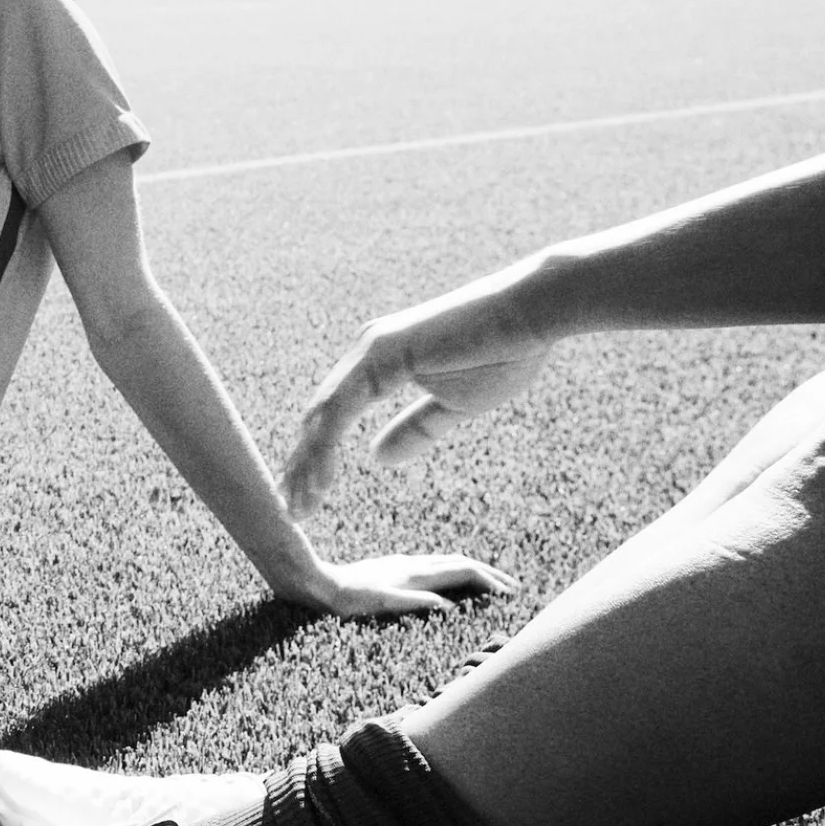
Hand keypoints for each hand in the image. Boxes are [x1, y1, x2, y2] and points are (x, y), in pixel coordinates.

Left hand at [282, 274, 558, 518]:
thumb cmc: (502, 353)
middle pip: (317, 419)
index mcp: (377, 366)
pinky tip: (322, 478)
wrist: (532, 313)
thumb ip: (414, 430)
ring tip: (301, 505)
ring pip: (322, 416)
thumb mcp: (451, 406)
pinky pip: (342, 407)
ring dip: (307, 463)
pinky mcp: (381, 353)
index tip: (309, 498)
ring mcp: (369, 351)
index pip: (333, 419)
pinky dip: (327, 445)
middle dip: (301, 467)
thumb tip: (378, 458)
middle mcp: (365, 355)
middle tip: (293, 512)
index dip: (316, 459)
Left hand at [289, 550, 519, 617]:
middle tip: (512, 588)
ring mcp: (403, 565)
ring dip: (471, 572)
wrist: (317, 584)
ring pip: (446, 563)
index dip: (489, 581)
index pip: (462, 572)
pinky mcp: (393, 570)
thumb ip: (415, 603)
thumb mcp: (381, 604)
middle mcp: (412, 565)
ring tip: (489, 584)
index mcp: (414, 573)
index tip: (511, 594)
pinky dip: (452, 574)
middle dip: (488, 574)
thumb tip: (450, 606)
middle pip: (460, 563)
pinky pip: (432, 568)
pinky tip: (448, 583)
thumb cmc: (346, 599)